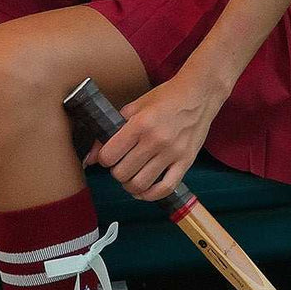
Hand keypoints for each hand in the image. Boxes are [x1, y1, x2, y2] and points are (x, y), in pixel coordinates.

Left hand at [82, 71, 227, 201]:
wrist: (199, 94)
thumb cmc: (166, 98)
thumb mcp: (135, 106)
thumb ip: (111, 129)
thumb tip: (91, 156)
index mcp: (140, 124)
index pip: (109, 156)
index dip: (104, 158)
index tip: (108, 155)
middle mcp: (155, 140)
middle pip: (122, 173)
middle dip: (116, 172)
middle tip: (121, 164)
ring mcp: (172, 153)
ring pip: (140, 185)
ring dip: (130, 185)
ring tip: (131, 177)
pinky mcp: (186, 162)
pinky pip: (166, 189)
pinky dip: (151, 195)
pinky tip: (144, 190)